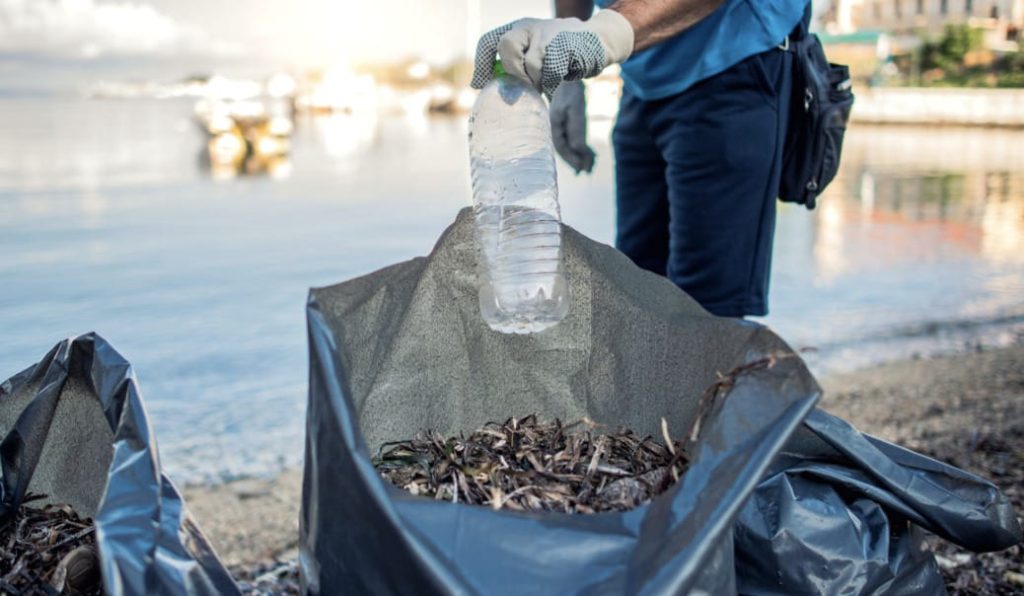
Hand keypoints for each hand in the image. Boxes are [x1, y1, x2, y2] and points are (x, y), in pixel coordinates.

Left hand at [471, 11, 633, 98]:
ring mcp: (549, 33)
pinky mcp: (565, 45)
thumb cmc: (561, 53)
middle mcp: (530, 26)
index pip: (489, 41)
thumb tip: (491, 87)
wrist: (597, 41)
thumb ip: (516, 65)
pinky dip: (551, 84)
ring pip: (530, 63)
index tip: (480, 86)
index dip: (482, 65)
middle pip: (506, 46)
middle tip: (523, 86)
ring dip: (536, 82)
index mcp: (518, 27)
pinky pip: (550, 72)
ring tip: (544, 85)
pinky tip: (557, 82)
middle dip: (513, 72)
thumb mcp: (535, 53)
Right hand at [549, 81, 594, 173]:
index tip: (581, 169)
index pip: (561, 147)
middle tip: (588, 171)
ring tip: (591, 165)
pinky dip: (580, 146)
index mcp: (554, 124)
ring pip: (569, 144)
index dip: (571, 159)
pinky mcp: (566, 120)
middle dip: (576, 160)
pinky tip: (588, 152)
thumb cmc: (571, 90)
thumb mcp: (576, 110)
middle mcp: (555, 126)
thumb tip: (579, 151)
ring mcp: (560, 123)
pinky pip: (571, 137)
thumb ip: (576, 131)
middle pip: (565, 148)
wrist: (568, 73)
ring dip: (579, 155)